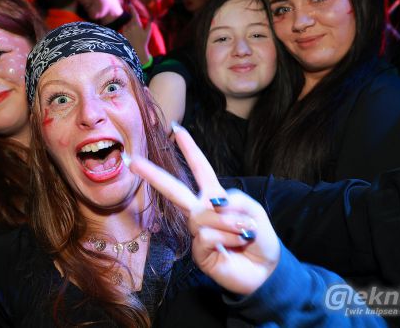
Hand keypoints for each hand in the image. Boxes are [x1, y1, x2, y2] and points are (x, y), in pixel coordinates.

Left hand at [122, 6, 151, 63]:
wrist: (136, 50)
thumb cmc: (143, 41)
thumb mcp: (148, 33)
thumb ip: (149, 25)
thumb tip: (151, 19)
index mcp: (137, 24)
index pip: (134, 14)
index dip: (132, 8)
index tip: (129, 3)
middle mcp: (130, 26)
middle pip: (131, 20)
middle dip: (134, 23)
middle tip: (138, 31)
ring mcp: (126, 30)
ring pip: (127, 25)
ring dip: (130, 27)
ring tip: (134, 35)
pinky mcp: (123, 34)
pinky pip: (125, 29)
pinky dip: (127, 31)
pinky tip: (130, 37)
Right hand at [128, 124, 279, 295]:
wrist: (266, 270)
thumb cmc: (260, 238)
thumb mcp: (254, 210)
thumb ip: (234, 200)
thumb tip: (211, 204)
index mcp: (214, 196)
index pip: (200, 169)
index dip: (190, 149)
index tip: (176, 129)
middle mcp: (202, 211)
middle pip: (174, 190)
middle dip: (153, 175)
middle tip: (133, 162)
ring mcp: (198, 232)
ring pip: (202, 215)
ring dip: (229, 222)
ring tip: (243, 233)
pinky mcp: (198, 252)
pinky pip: (205, 235)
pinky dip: (226, 237)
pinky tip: (233, 245)